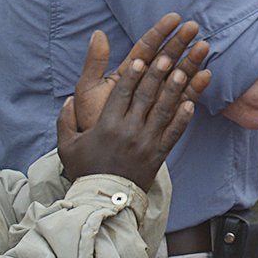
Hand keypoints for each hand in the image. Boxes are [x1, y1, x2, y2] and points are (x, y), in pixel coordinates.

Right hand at [57, 14, 211, 189]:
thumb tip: (68, 99)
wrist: (102, 202)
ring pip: (162, 111)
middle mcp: (128, 132)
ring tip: (183, 70)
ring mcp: (145, 144)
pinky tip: (191, 103)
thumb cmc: (84, 172)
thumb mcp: (67, 146)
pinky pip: (173, 134)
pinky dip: (183, 118)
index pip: (121, 94)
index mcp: (106, 126)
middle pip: (145, 97)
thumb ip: (65, 120)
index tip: (141, 59)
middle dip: (156, 74)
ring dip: (173, 89)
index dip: (132, 75)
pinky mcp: (158, 156)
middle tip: (167, 55)